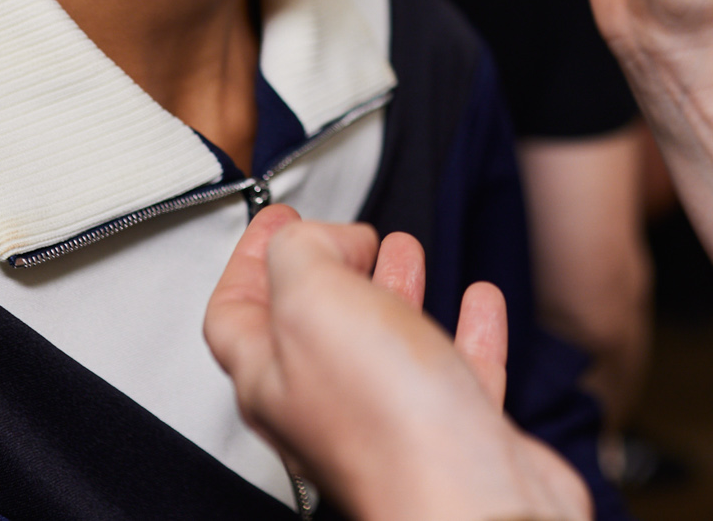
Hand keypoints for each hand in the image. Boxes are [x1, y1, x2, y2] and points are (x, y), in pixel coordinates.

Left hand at [204, 208, 589, 520]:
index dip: (249, 258)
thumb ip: (299, 255)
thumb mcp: (312, 301)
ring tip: (404, 253)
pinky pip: (459, 371)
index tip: (275, 219)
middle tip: (343, 235)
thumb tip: (312, 239)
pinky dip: (468, 329)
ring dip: (394, 290)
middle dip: (329, 269)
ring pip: (387, 345)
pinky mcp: (458, 434)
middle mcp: (327, 408)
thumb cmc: (386, 423)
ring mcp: (394, 423)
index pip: (234, 314)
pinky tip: (478, 304)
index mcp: (271, 381)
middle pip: (312, 329)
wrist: (467, 501)